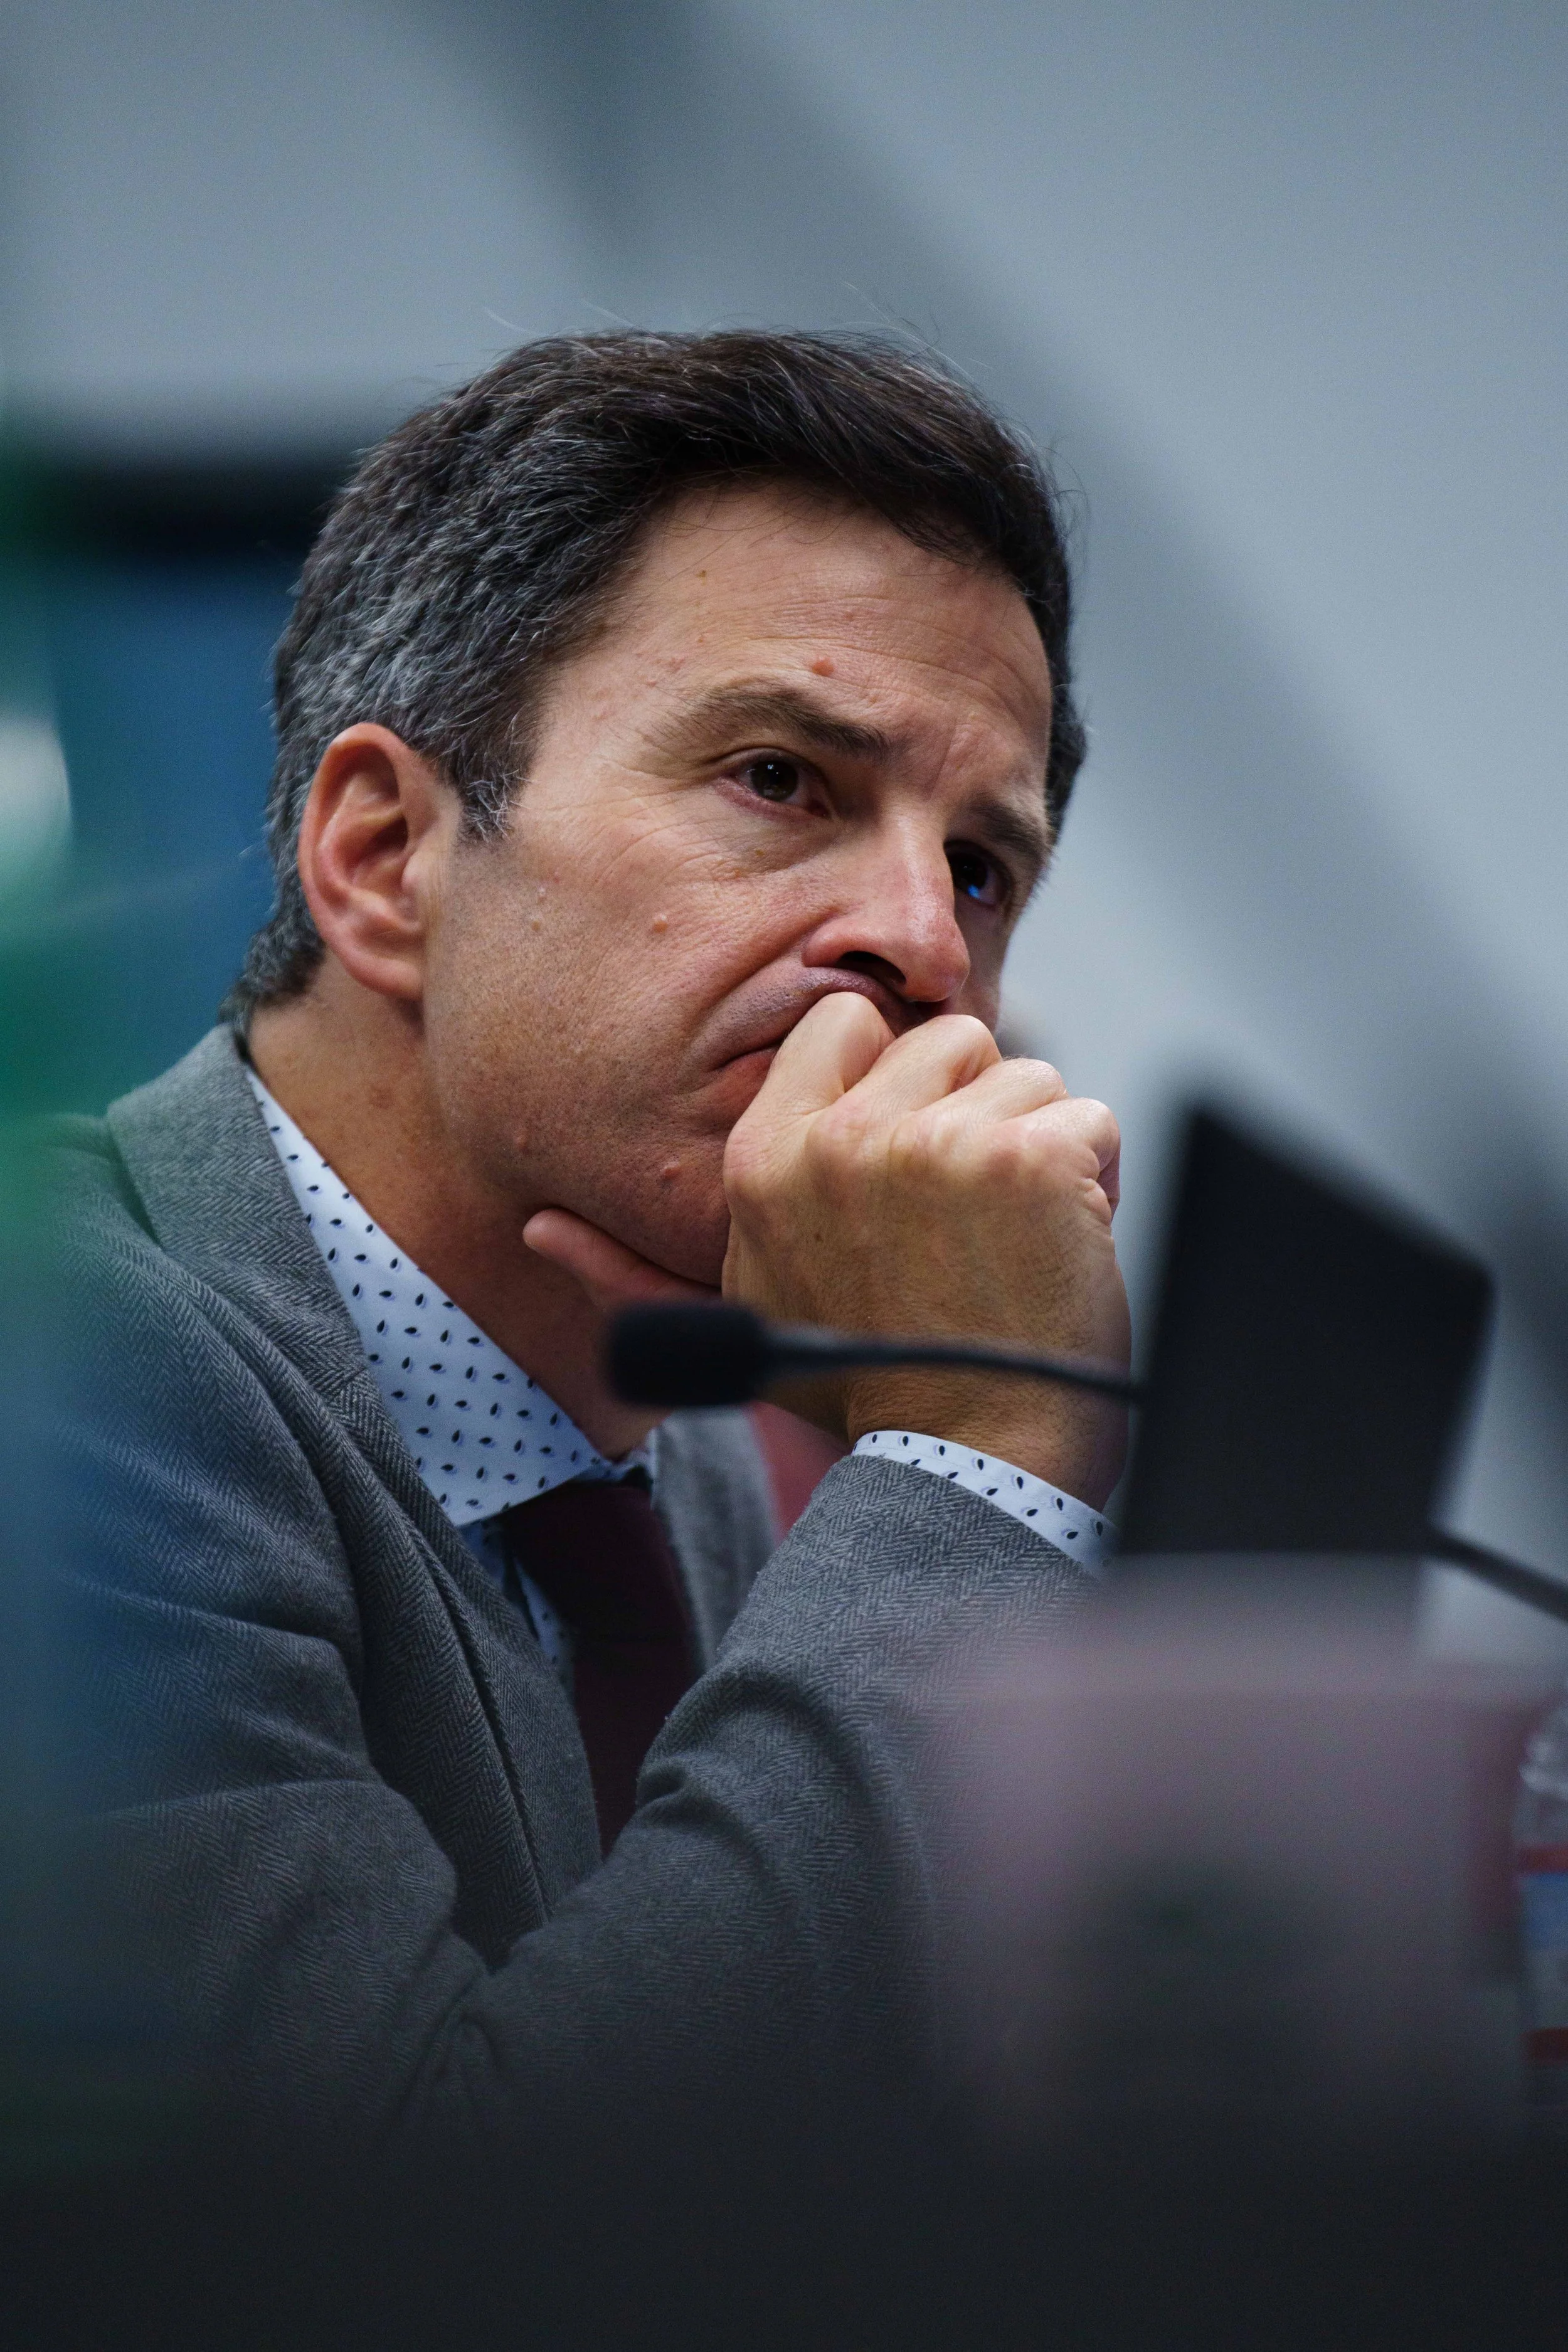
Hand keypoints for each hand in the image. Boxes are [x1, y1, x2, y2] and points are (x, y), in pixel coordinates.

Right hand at [720, 995, 1129, 1505]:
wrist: (971, 1463)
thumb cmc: (877, 1391)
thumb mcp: (757, 1303)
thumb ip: (717, 1226)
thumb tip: (613, 1199)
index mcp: (766, 1160)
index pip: (840, 1021)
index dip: (895, 1064)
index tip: (920, 1123)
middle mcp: (845, 1139)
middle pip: (950, 1039)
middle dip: (979, 1104)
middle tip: (978, 1202)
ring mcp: (939, 1146)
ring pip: (1029, 1076)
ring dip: (1039, 1146)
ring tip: (1019, 1234)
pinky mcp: (1029, 1162)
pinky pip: (1090, 1121)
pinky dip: (1095, 1180)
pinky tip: (1064, 1243)